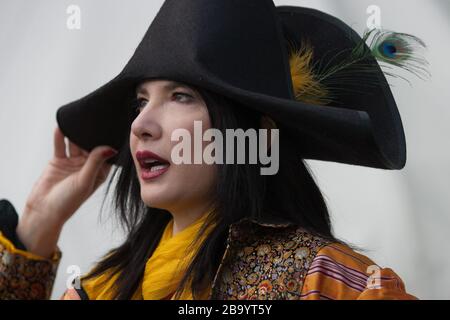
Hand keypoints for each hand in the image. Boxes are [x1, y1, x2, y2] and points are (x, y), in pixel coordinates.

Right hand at [16, 127, 117, 257]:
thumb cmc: (68, 201)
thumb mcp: (85, 180)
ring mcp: (73, 162)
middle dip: (93, 133)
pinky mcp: (58, 160)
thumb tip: (109, 148)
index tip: (114, 127)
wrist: (44, 210)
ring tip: (79, 118)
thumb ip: (95, 162)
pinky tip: (62, 125)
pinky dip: (60, 135)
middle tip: (97, 117)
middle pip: (92, 145)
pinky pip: (60, 145)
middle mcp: (88, 166)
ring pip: (76, 143)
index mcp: (100, 172)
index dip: (110, 141)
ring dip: (76, 132)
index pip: (107, 153)